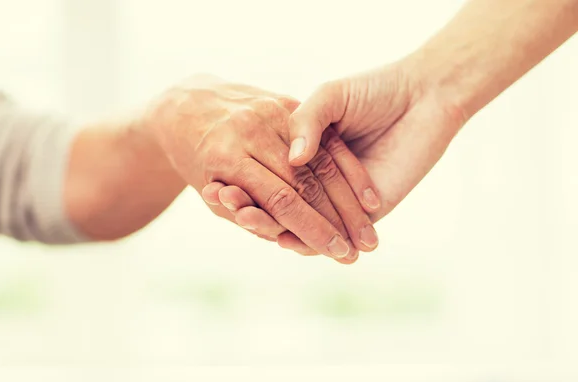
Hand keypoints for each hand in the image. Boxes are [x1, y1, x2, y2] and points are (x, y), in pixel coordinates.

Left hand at [141, 75, 378, 261]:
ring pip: (321, 162)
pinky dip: (347, 168)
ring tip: (369, 230)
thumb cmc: (196, 157)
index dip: (312, 229)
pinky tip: (368, 196)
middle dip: (337, 220)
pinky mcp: (286, 102)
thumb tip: (276, 236)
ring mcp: (271, 112)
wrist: (186, 104)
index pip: (281, 200)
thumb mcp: (207, 185)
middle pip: (307, 182)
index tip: (335, 253)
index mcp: (228, 155)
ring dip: (349, 199)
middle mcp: (252, 131)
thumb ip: (242, 209)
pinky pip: (323, 139)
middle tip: (361, 250)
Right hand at [207, 59, 465, 251]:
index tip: (217, 185)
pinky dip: (305, 239)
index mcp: (312, 154)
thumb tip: (291, 159)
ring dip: (271, 225)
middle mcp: (325, 181)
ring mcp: (346, 199)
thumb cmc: (375, 90)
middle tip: (226, 206)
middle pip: (283, 205)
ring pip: (302, 224)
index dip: (247, 183)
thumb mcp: (330, 98)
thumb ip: (307, 122)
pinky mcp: (370, 213)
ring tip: (243, 217)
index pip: (274, 177)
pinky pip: (336, 233)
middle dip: (253, 208)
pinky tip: (281, 236)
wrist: (423, 97)